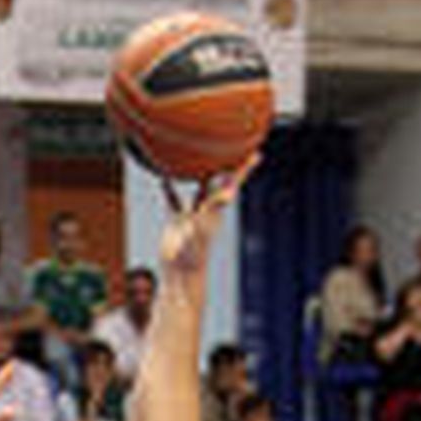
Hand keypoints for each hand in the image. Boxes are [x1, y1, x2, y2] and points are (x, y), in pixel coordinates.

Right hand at [158, 156, 254, 281]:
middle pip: (220, 182)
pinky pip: (174, 201)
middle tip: (233, 147)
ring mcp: (192, 215)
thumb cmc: (194, 253)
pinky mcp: (178, 221)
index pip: (233, 183)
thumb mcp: (204, 227)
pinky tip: (163, 177)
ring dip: (198, 173)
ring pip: (197, 189)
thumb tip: (229, 192)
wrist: (181, 273)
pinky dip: (169, 189)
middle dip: (227, 166)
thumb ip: (214, 208)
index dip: (244, 168)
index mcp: (216, 208)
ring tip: (197, 155)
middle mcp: (207, 210)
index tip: (257, 154)